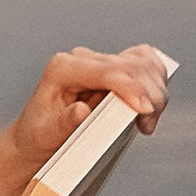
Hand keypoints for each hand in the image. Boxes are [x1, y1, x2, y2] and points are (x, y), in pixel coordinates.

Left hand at [5, 43, 173, 171]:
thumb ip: (65, 122)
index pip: (107, 70)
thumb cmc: (41, 135)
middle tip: (147, 125)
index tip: (146, 110)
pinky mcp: (115, 69)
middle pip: (131, 65)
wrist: (39, 135)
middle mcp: (82, 59)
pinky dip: (155, 82)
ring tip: (147, 121)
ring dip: (155, 90)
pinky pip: (145, 64)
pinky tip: (151, 104)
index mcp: (62, 68)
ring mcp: (100, 62)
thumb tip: (82, 111)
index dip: (131, 88)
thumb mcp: (47, 134)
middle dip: (148, 94)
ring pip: (143, 63)